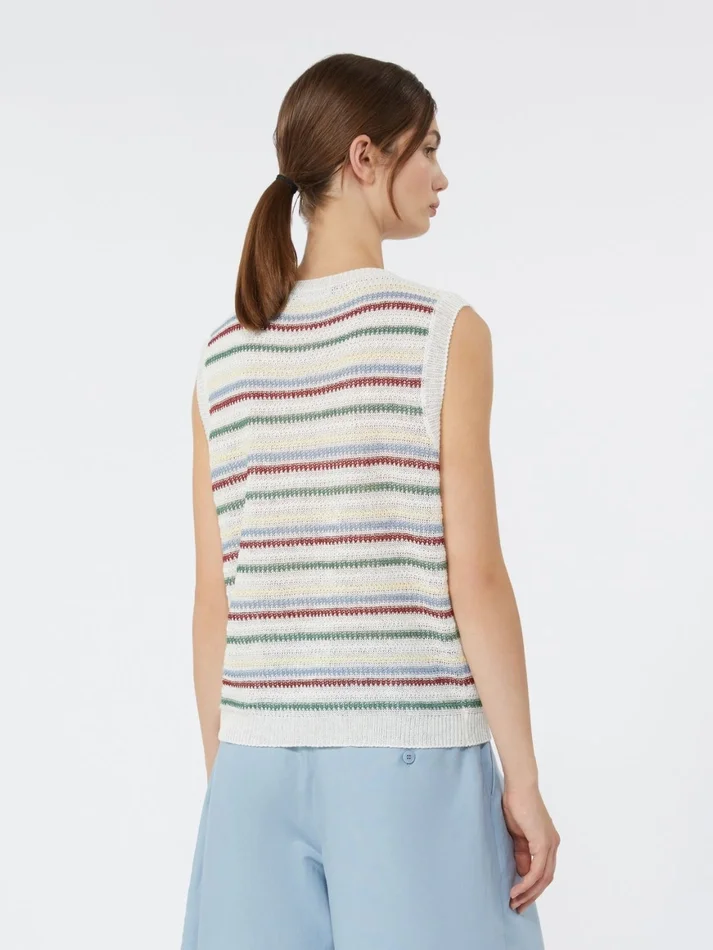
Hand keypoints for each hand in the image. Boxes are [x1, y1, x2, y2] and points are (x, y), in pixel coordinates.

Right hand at [502, 781, 559, 912]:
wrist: (518, 786)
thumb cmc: (516, 804)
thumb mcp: (517, 835)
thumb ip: (521, 853)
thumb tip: (522, 873)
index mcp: (547, 842)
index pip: (543, 872)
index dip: (532, 888)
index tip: (519, 899)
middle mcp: (553, 845)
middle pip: (546, 879)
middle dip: (531, 896)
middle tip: (517, 908)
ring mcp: (550, 843)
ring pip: (543, 878)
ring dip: (528, 893)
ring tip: (514, 902)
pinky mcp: (543, 842)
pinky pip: (537, 870)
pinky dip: (527, 883)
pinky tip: (516, 890)